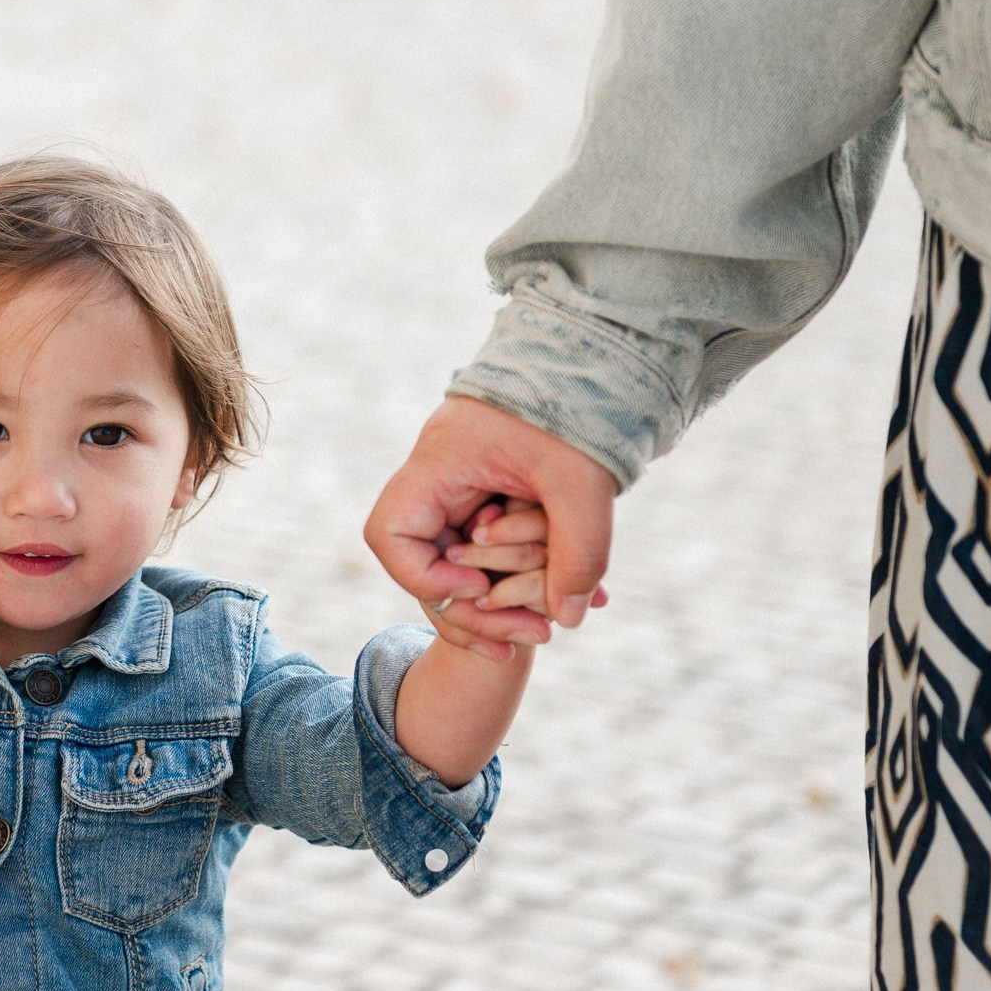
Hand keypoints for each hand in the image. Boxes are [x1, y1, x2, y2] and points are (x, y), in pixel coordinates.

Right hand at [364, 396, 617, 659]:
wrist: (599, 356)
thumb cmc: (582, 406)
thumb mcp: (584, 481)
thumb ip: (579, 551)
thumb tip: (568, 620)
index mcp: (440, 464)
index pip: (391, 534)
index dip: (426, 578)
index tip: (482, 588)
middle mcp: (442, 480)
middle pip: (427, 562)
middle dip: (475, 609)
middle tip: (534, 634)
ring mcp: (466, 490)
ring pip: (461, 563)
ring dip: (502, 601)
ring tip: (549, 630)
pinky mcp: (495, 497)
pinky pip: (493, 550)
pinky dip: (523, 579)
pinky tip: (564, 601)